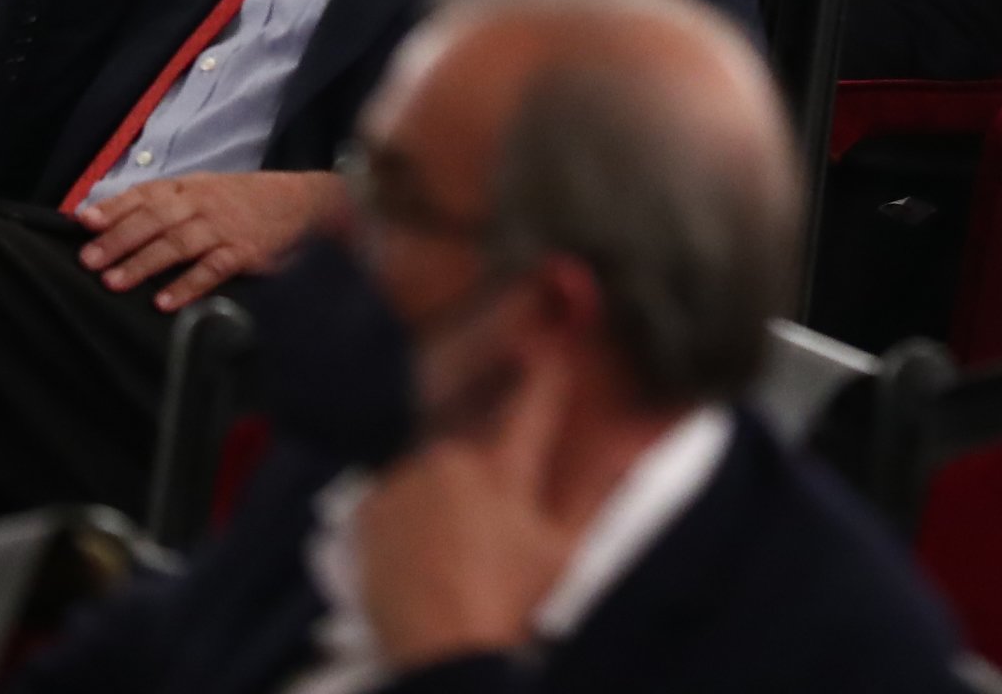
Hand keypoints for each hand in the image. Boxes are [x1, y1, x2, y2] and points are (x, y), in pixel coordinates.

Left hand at [72, 168, 346, 309]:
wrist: (305, 203)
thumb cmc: (245, 200)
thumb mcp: (206, 190)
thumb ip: (164, 202)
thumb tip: (110, 217)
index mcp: (190, 188)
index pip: (145, 194)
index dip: (114, 208)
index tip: (83, 222)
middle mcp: (203, 204)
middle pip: (155, 220)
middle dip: (119, 239)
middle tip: (88, 261)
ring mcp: (224, 228)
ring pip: (177, 243)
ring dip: (143, 263)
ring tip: (113, 283)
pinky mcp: (245, 253)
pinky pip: (212, 269)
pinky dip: (188, 285)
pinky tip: (165, 302)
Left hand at [354, 341, 585, 667]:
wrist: (443, 658)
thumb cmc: (509, 605)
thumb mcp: (564, 548)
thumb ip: (599, 488)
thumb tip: (634, 442)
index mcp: (499, 467)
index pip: (531, 401)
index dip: (545, 369)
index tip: (551, 344)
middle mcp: (445, 461)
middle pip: (475, 426)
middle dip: (490, 438)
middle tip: (496, 481)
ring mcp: (401, 483)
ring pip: (433, 457)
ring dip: (448, 472)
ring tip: (460, 525)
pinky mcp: (367, 510)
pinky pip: (394, 487)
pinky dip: (411, 500)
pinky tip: (427, 536)